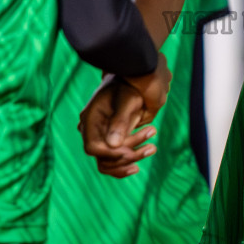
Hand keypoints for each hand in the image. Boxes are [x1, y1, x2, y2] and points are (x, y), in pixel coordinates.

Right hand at [78, 59, 171, 177]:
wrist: (136, 81)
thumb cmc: (130, 87)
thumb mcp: (128, 101)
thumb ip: (120, 122)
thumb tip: (113, 145)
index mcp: (91, 119)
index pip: (92, 147)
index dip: (111, 154)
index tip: (131, 151)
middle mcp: (93, 131)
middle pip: (102, 158)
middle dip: (127, 157)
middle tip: (151, 146)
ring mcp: (101, 137)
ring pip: (110, 163)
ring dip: (132, 160)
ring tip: (153, 147)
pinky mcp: (111, 140)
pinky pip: (115, 160)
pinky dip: (129, 162)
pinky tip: (146, 153)